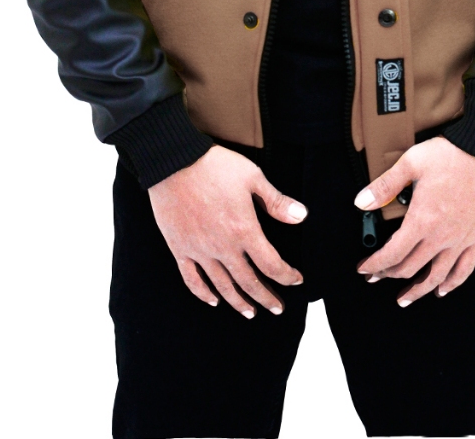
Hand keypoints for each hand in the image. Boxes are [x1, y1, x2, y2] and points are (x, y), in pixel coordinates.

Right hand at [148, 145, 306, 317]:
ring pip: (222, 285)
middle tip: (277, 308)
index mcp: (244, 230)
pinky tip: (213, 300)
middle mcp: (222, 247)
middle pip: (248, 281)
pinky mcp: (180, 248)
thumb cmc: (215, 166)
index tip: (296, 280)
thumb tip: (301, 216)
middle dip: (266, 297)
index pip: (271, 264)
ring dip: (238, 302)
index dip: (286, 276)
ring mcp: (199, 250)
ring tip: (250, 312)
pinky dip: (203, 293)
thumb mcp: (252, 177)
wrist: (173, 161)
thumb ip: (276, 201)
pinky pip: (192, 278)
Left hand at [354, 137, 474, 305]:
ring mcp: (461, 240)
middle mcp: (441, 236)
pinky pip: (465, 269)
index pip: (393, 254)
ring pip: (437, 276)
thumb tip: (360, 202)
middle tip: (377, 276)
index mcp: (422, 220)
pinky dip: (452, 283)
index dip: (375, 264)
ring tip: (405, 298)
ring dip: (418, 290)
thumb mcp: (410, 164)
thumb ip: (384, 186)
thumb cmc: (449, 155)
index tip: (365, 269)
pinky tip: (442, 289)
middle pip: (411, 267)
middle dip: (389, 275)